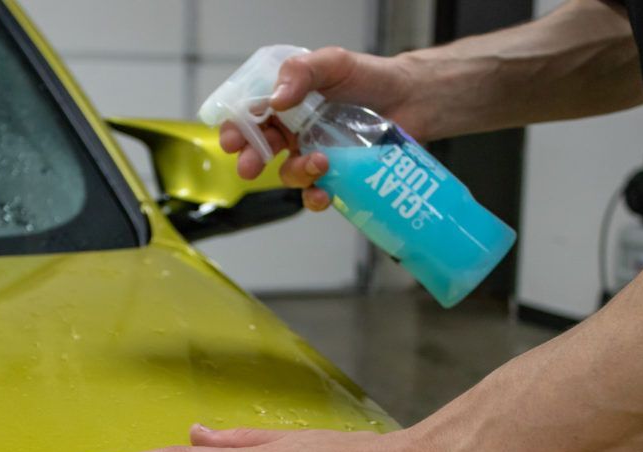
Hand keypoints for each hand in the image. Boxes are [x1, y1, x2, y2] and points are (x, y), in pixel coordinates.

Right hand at [220, 47, 424, 210]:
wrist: (411, 98)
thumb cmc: (369, 78)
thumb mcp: (333, 63)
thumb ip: (302, 73)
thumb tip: (276, 99)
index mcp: (286, 104)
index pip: (252, 117)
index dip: (237, 130)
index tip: (232, 140)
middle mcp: (295, 132)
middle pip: (261, 150)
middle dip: (251, 160)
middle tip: (249, 167)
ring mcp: (313, 155)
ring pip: (289, 174)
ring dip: (296, 173)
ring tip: (318, 164)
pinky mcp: (336, 176)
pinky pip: (316, 194)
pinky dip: (315, 197)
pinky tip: (324, 193)